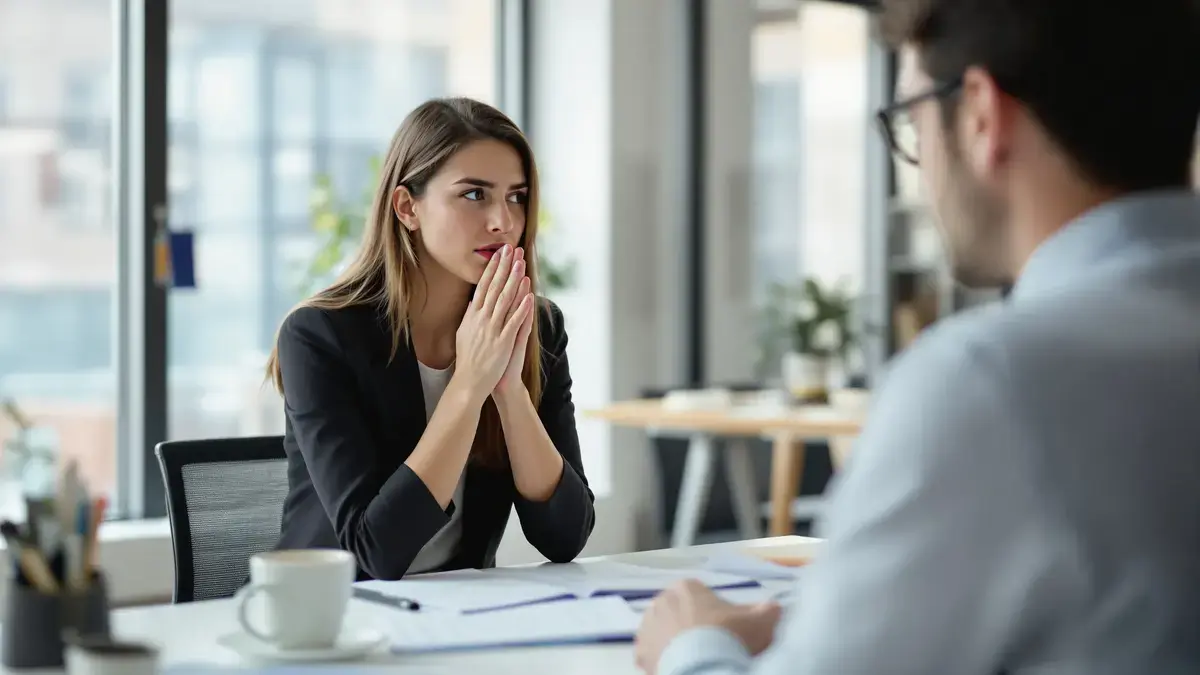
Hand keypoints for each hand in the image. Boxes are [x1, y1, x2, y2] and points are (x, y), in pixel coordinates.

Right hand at [453, 245, 532, 401]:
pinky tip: (529, 295)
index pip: (483, 286)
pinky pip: (514, 321)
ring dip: (514, 280)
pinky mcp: (503, 341)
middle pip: (494, 288)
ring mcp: (492, 330)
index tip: (498, 253)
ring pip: (505, 300)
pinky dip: (522, 307)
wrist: (470, 381)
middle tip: (511, 249)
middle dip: (504, 267)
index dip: (492, 268)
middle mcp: (481, 319)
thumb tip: (473, 301)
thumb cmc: (468, 358)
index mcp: (472, 316)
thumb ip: (469, 316)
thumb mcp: (463, 333)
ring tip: (521, 264)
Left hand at [634, 580, 781, 674]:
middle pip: (678, 613)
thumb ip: (768, 611)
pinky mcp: (641, 653)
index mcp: (685, 588)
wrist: (704, 667)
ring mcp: (648, 628)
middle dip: (691, 626)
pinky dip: (663, 662)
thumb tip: (775, 610)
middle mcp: (661, 602)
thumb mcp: (760, 620)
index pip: (698, 595)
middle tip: (710, 645)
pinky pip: (652, 655)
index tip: (724, 628)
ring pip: (662, 633)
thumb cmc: (730, 637)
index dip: (713, 613)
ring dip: (675, 642)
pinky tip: (680, 668)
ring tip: (695, 658)